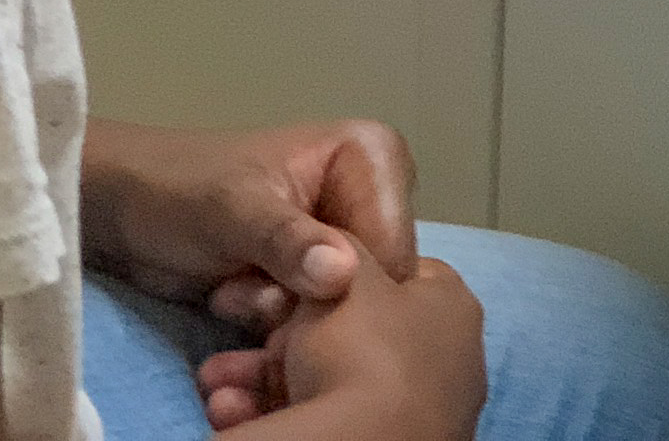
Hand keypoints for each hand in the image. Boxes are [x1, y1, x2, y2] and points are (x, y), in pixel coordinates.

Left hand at [82, 119, 417, 338]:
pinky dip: (273, 330)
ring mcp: (344, 238)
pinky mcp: (315, 275)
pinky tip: (232, 303)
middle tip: (243, 290)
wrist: (124, 211)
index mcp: (374, 157)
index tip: (278, 290)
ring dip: (282, 321)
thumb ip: (288, 242)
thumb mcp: (233, 211)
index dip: (345, 286)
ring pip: (343, 312)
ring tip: (231, 292)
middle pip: (375, 286)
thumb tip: (343, 276)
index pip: (394, 250)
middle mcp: (372, 197)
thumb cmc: (178, 190)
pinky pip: (317, 323)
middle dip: (306, 306)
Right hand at [197, 254, 487, 436]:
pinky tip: (230, 407)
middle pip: (350, 334)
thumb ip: (336, 248)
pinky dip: (276, 411)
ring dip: (263, 377)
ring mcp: (414, 415)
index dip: (343, 269)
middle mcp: (444, 363)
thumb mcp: (342, 276)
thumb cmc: (362, 349)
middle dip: (282, 334)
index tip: (295, 274)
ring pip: (325, 382)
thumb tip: (326, 247)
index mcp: (451, 309)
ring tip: (217, 380)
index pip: (399, 274)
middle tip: (242, 329)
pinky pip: (322, 421)